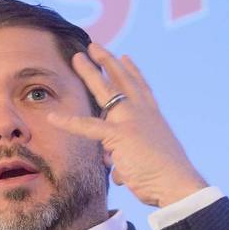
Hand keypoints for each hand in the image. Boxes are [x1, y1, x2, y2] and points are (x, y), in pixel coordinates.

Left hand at [47, 43, 207, 207]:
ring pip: (106, 91)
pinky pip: (88, 127)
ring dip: (90, 72)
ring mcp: (131, 121)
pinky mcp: (119, 135)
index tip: (126, 56)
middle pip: (123, 80)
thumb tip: (119, 172)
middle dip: (108, 61)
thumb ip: (129, 162)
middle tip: (95, 46)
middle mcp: (144, 113)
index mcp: (154, 117)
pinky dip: (69, 123)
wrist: (177, 184)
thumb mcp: (148, 163)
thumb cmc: (165, 178)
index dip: (133, 71)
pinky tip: (52, 117)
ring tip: (77, 57)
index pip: (142, 88)